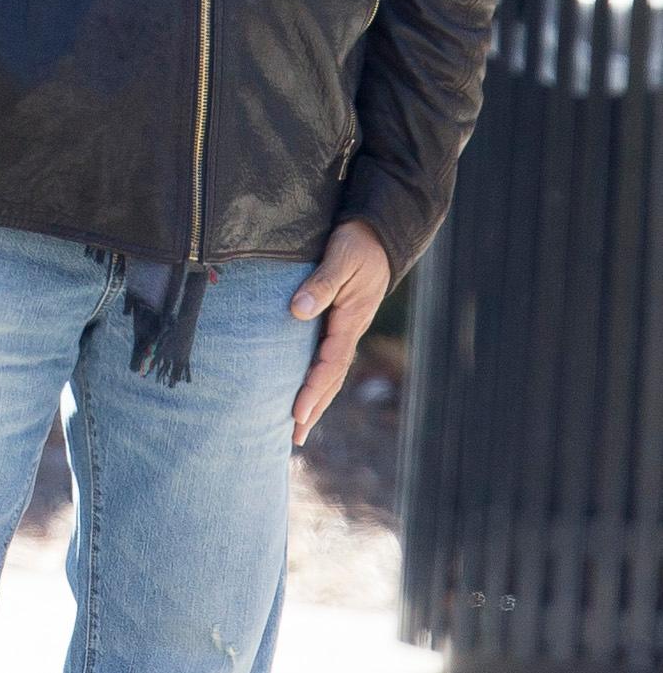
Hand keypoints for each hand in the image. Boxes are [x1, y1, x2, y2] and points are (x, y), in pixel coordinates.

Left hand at [289, 218, 391, 445]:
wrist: (378, 234)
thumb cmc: (357, 244)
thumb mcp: (340, 259)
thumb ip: (321, 284)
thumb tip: (298, 312)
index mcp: (350, 321)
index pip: (329, 364)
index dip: (312, 389)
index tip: (297, 412)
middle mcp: (349, 330)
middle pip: (330, 378)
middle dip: (314, 408)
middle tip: (295, 439)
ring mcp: (345, 328)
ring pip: (329, 372)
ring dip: (315, 399)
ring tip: (297, 428)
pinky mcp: (339, 321)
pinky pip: (326, 356)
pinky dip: (316, 378)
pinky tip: (304, 389)